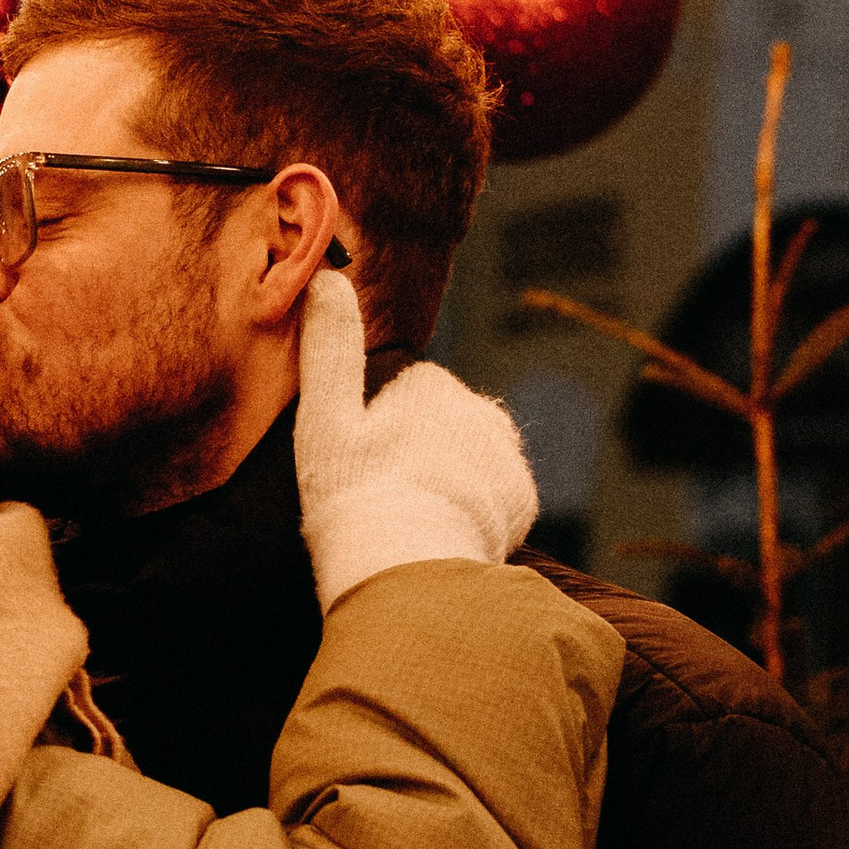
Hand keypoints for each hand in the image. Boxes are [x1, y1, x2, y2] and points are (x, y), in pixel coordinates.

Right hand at [293, 270, 537, 611]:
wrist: (409, 572)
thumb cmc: (354, 496)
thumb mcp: (324, 419)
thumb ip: (328, 347)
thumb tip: (327, 277)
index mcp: (431, 384)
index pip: (405, 394)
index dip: (378, 429)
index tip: (359, 464)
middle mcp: (479, 409)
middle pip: (442, 424)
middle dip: (420, 449)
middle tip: (382, 495)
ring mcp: (506, 456)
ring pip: (472, 457)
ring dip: (451, 476)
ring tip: (414, 516)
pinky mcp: (523, 500)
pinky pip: (497, 495)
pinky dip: (477, 509)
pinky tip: (445, 530)